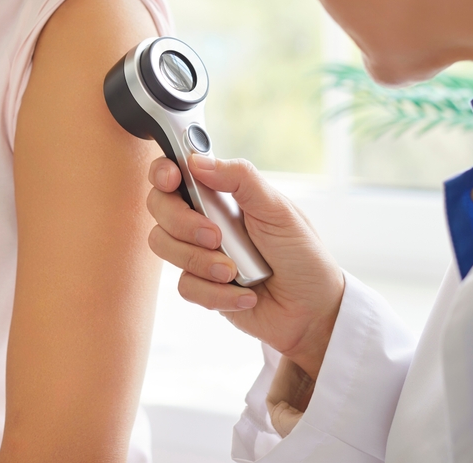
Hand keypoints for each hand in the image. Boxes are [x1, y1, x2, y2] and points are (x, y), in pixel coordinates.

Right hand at [146, 154, 344, 379]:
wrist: (313, 310)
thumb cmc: (302, 254)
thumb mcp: (278, 210)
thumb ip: (240, 179)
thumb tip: (197, 161)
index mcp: (223, 194)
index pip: (177, 172)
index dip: (164, 172)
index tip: (172, 180)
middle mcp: (205, 219)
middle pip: (159, 207)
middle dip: (182, 223)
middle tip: (216, 237)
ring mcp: (200, 253)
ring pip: (163, 246)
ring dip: (200, 261)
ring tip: (234, 272)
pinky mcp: (202, 287)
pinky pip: (185, 286)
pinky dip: (217, 293)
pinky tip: (246, 295)